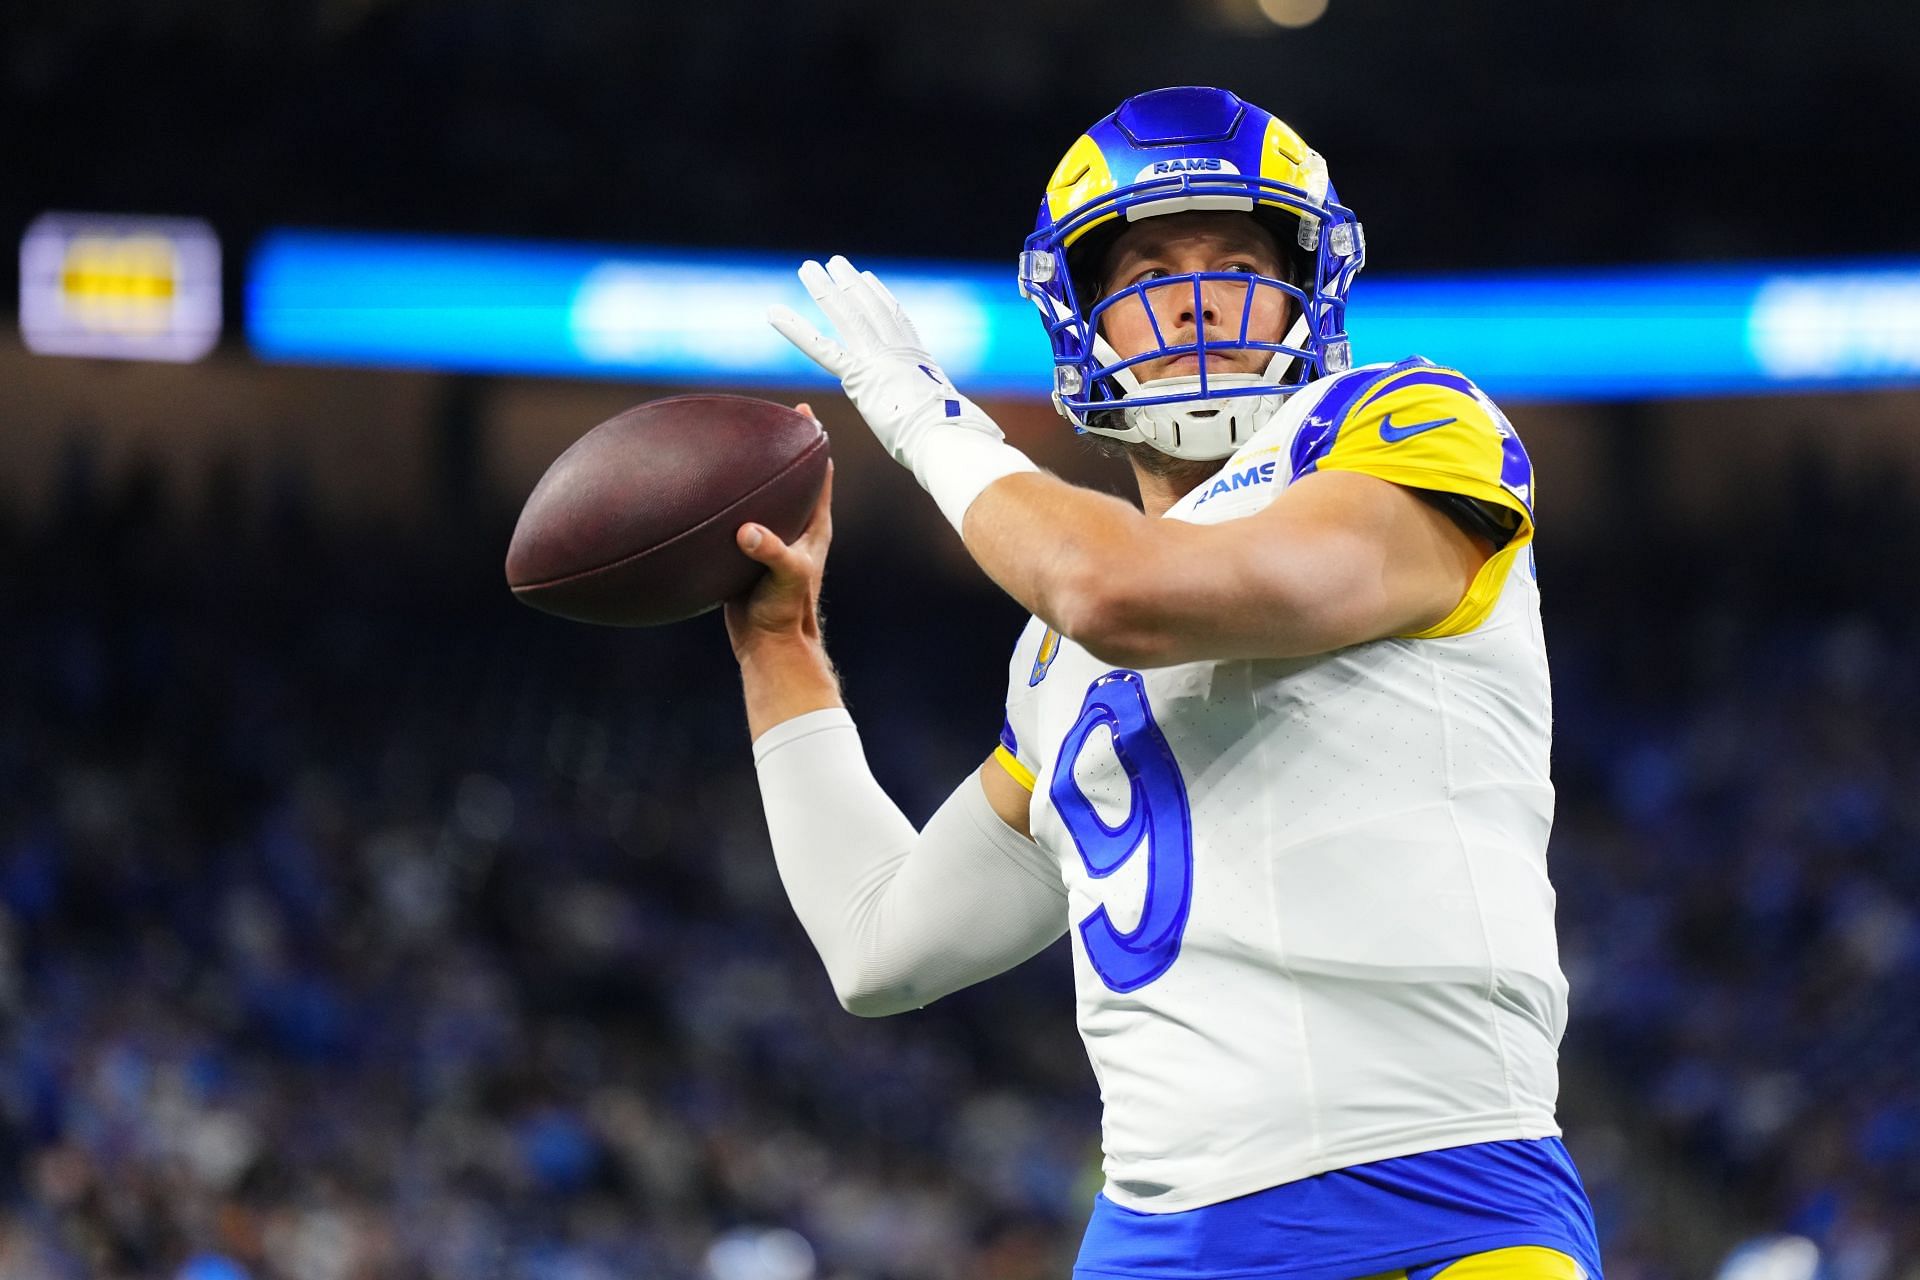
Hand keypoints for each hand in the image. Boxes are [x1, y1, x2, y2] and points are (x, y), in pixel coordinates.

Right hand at [724, 406, 833, 661]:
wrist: (768, 645)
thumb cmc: (785, 612)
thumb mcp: (784, 578)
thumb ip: (770, 552)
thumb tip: (747, 532)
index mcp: (812, 526)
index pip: (818, 472)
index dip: (812, 440)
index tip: (801, 411)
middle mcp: (793, 528)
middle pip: (789, 476)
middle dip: (778, 447)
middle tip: (760, 416)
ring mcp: (769, 539)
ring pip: (761, 496)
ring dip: (747, 473)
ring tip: (726, 445)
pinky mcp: (745, 554)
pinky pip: (735, 519)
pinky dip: (722, 503)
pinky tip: (699, 493)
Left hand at [767, 256, 1038, 532]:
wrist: (949, 438)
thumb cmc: (962, 443)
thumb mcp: (963, 428)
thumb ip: (963, 426)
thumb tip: (989, 443)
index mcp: (922, 363)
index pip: (899, 321)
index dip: (881, 297)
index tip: (869, 279)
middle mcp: (899, 353)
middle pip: (870, 309)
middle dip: (850, 285)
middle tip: (834, 264)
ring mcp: (879, 359)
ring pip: (846, 316)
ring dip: (825, 291)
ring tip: (808, 269)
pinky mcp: (859, 374)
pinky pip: (820, 348)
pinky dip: (795, 329)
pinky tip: (773, 313)